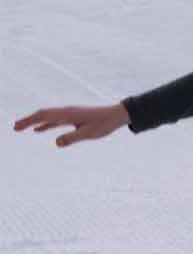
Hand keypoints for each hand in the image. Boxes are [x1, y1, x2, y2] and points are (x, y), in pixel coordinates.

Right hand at [13, 103, 129, 147]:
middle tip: (14, 128)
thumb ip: (72, 138)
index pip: (44, 116)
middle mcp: (66, 111)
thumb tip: (56, 142)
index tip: (17, 127)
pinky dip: (45, 124)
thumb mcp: (88, 133)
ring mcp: (70, 114)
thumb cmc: (104, 124)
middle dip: (28, 120)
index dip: (29, 121)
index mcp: (68, 114)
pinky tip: (39, 130)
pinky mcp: (74, 117)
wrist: (117, 115)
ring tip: (21, 128)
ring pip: (48, 117)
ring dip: (35, 122)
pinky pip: (55, 120)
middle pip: (42, 114)